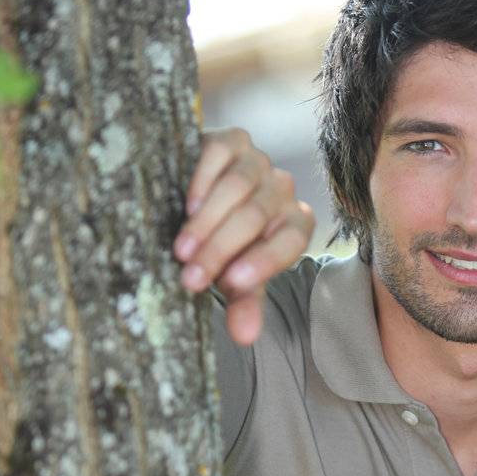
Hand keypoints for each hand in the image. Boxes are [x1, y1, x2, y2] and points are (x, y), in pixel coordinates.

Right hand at [174, 126, 315, 346]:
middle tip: (191, 278)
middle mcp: (281, 191)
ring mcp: (258, 162)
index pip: (289, 242)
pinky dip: (203, 180)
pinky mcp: (232, 139)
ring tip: (182, 250)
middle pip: (256, 218)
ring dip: (208, 221)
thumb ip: (244, 302)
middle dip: (222, 251)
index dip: (264, 262)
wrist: (198, 201)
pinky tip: (186, 205)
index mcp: (293, 225)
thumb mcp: (234, 277)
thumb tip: (244, 336)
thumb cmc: (223, 247)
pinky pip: (220, 154)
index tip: (233, 283)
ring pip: (239, 187)